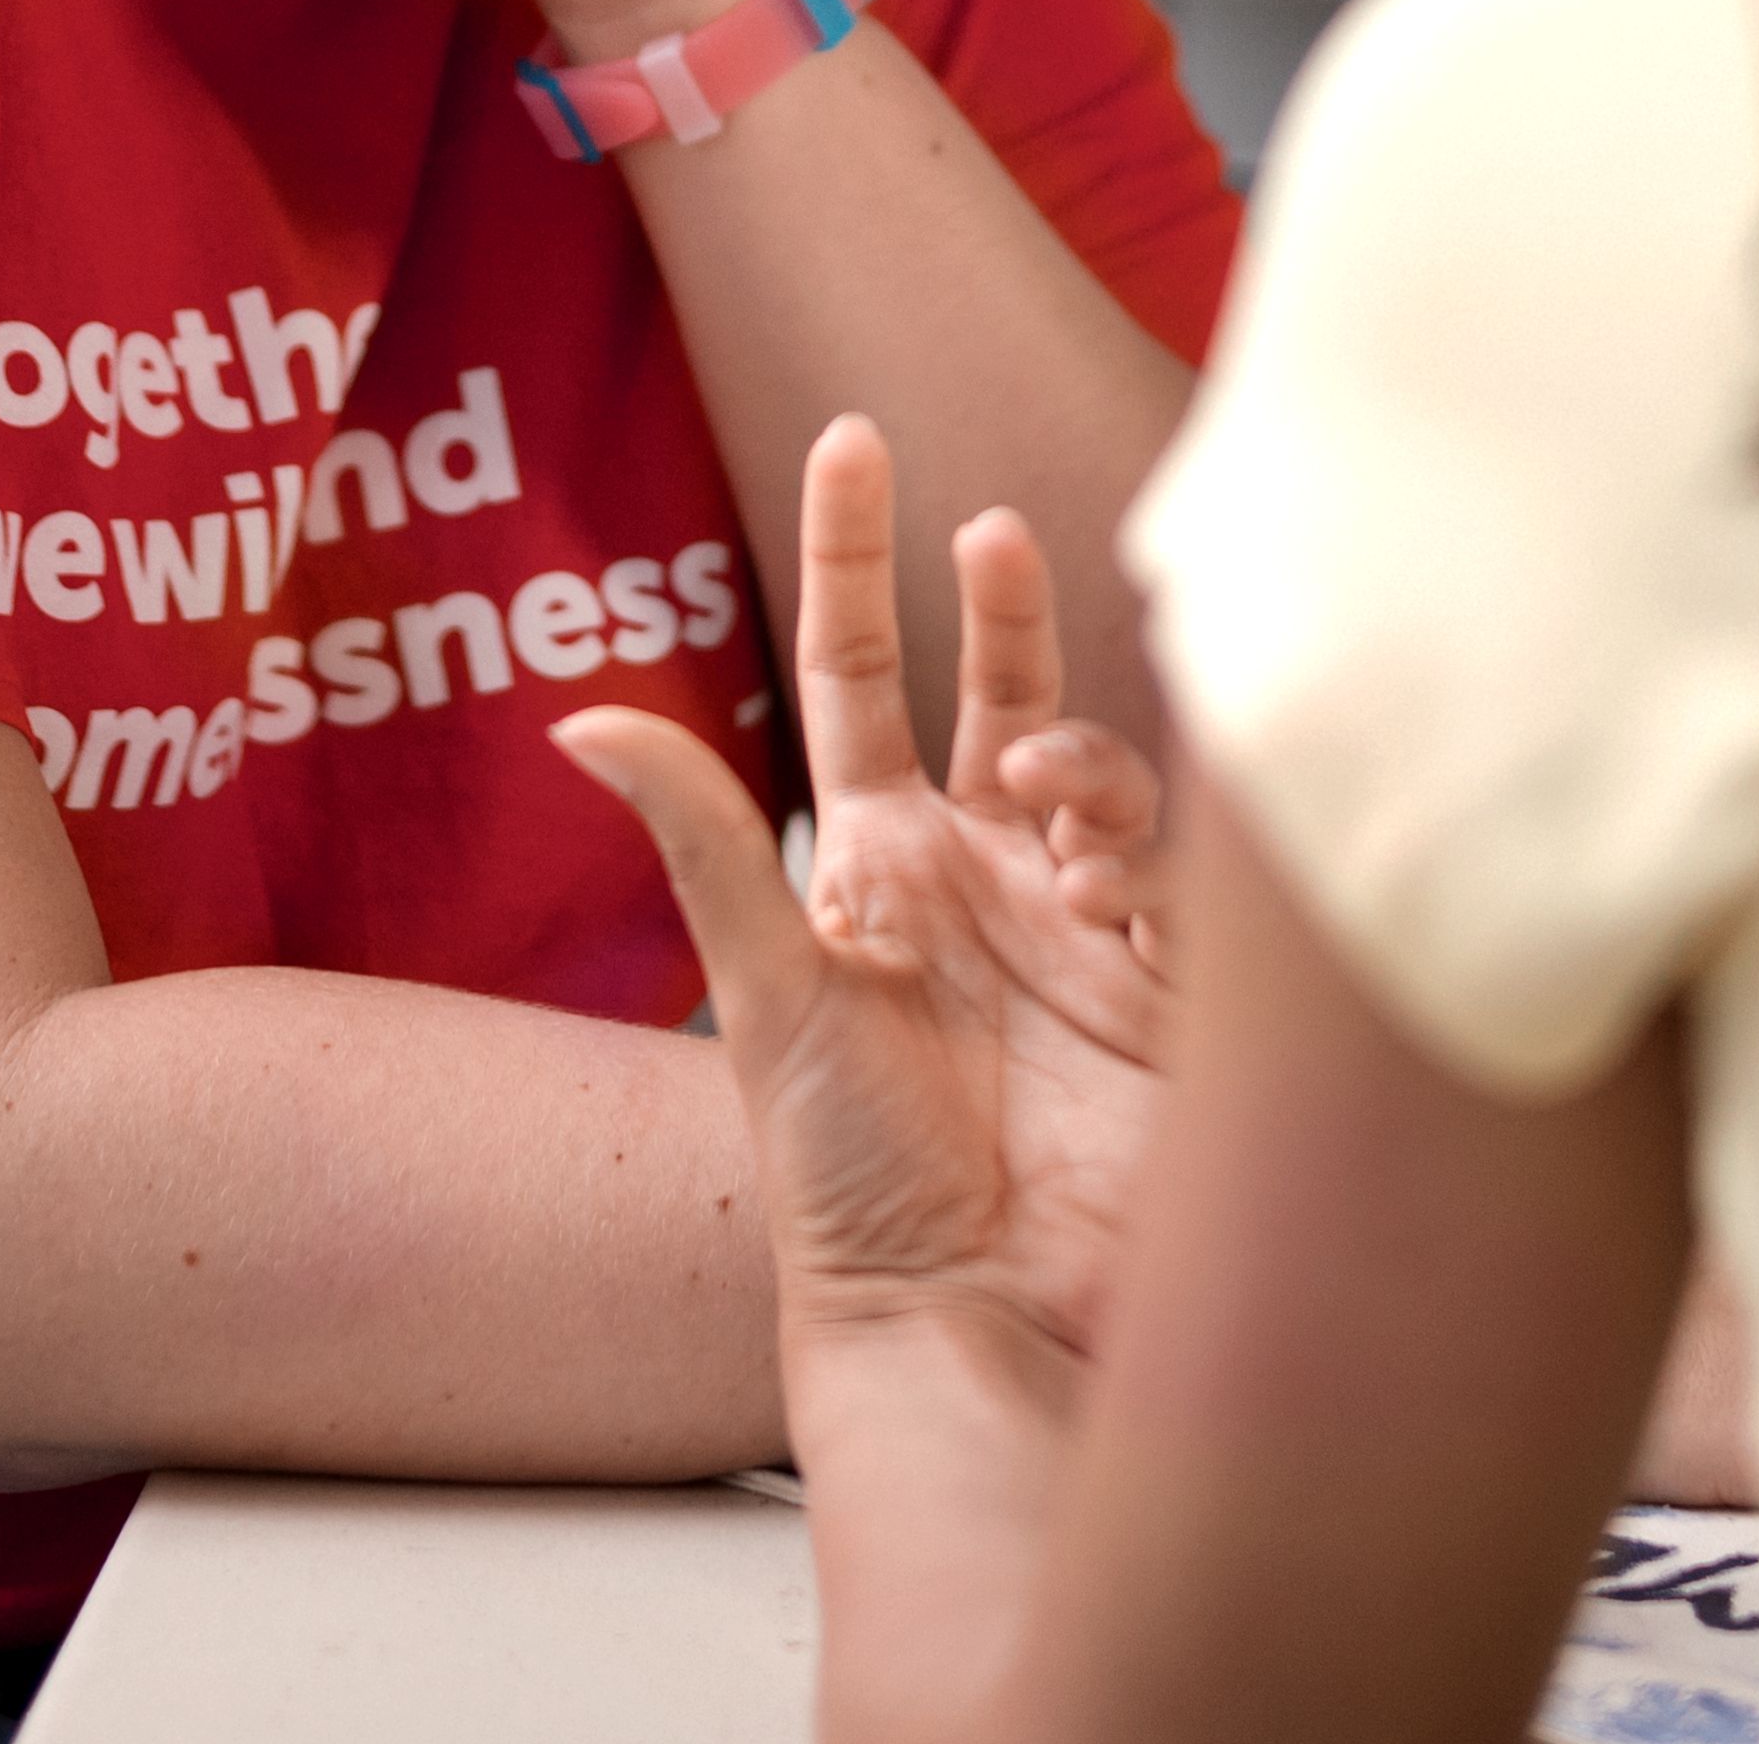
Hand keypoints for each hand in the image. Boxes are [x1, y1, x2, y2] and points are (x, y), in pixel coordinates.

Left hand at [556, 422, 1168, 1368]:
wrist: (974, 1317)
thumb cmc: (851, 1179)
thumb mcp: (768, 995)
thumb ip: (701, 842)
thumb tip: (580, 715)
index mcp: (880, 860)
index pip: (861, 672)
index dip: (857, 558)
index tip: (856, 441)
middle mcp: (985, 872)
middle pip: (998, 683)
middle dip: (998, 599)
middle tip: (985, 526)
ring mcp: (1083, 919)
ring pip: (1095, 761)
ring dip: (1069, 748)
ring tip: (1033, 794)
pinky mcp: (1169, 981)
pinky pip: (1177, 866)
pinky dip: (1141, 849)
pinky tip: (1100, 884)